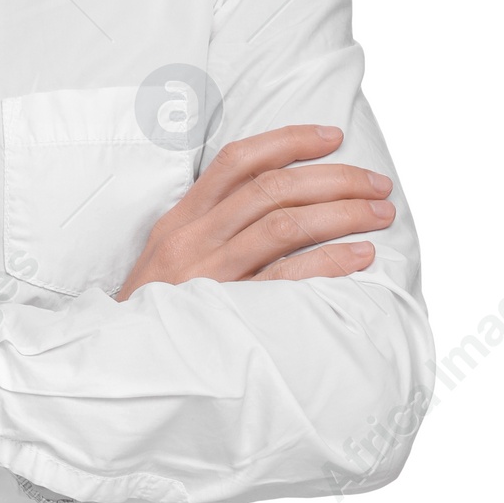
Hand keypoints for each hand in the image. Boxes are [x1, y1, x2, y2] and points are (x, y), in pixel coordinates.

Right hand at [115, 124, 393, 300]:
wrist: (124, 366)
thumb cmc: (159, 311)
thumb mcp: (170, 256)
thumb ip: (212, 227)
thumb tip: (277, 199)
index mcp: (181, 218)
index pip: (237, 161)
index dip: (288, 140)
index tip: (332, 136)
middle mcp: (194, 239)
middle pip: (272, 188)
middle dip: (334, 178)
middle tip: (377, 183)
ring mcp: (211, 275)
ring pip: (284, 225)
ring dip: (342, 213)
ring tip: (380, 213)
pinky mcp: (230, 313)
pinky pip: (288, 278)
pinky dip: (330, 261)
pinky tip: (361, 255)